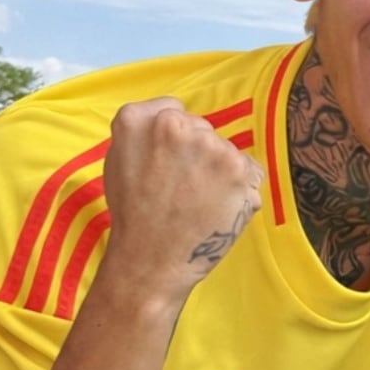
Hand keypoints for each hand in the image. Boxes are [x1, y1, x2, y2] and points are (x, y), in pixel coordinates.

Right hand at [102, 97, 263, 299]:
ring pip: (226, 150)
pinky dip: (242, 187)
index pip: (174, 110)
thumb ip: (144, 134)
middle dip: (198, 153)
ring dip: (220, 171)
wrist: (151, 259)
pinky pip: (250, 170)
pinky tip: (219, 207)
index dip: (175, 137)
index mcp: (138, 119)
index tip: (170, 160)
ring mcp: (210, 145)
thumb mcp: (119, 160)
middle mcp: (175, 125)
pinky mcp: (238, 168)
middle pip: (202, 129)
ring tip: (199, 201)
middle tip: (182, 187)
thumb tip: (172, 121)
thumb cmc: (133, 215)